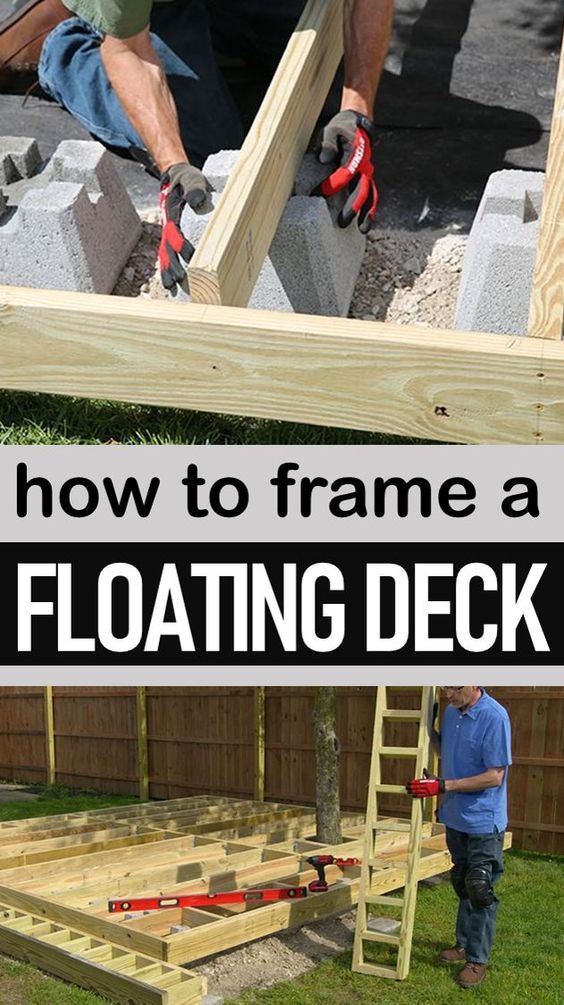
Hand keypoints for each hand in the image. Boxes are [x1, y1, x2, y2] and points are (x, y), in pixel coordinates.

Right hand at [159, 162, 209, 291]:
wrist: (176, 178)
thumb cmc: (186, 179)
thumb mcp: (191, 179)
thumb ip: (194, 188)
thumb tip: (197, 201)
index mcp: (173, 214)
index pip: (176, 232)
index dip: (182, 244)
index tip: (189, 256)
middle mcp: (168, 226)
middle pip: (168, 249)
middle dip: (172, 266)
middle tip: (177, 282)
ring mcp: (169, 233)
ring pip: (166, 255)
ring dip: (168, 272)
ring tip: (172, 289)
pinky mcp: (172, 237)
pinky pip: (169, 254)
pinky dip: (169, 268)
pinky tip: (174, 283)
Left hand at [317, 110, 378, 233]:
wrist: (358, 123)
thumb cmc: (343, 127)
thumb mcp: (333, 130)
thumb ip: (328, 143)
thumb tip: (324, 159)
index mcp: (355, 155)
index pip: (343, 175)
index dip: (330, 186)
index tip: (315, 195)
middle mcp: (364, 167)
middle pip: (360, 190)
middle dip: (352, 208)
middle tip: (342, 222)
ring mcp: (367, 174)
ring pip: (370, 196)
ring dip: (367, 213)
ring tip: (363, 230)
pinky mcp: (367, 178)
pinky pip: (371, 195)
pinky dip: (369, 209)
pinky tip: (364, 223)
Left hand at [406, 771, 444, 797]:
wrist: (443, 786)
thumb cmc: (437, 780)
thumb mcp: (431, 775)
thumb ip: (426, 773)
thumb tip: (424, 769)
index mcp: (426, 780)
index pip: (417, 782)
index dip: (412, 782)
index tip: (408, 783)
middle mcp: (425, 785)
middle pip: (416, 787)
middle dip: (411, 787)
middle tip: (406, 787)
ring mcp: (427, 790)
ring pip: (418, 791)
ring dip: (412, 791)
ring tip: (408, 792)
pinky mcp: (428, 794)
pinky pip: (422, 795)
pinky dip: (417, 795)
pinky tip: (413, 796)